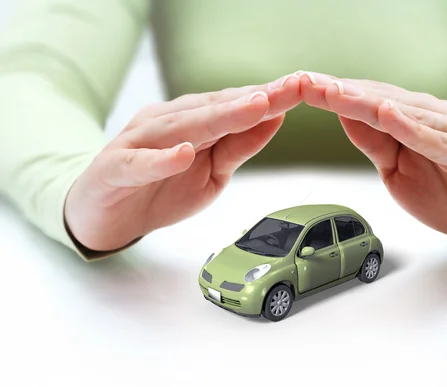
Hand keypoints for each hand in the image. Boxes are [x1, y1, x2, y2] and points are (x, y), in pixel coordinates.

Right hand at [65, 74, 300, 251]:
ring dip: (219, 117)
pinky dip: (162, 159)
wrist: (104, 214)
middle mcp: (167, 122)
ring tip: (254, 107)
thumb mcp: (212, 172)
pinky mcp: (115, 167)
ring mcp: (139, 142)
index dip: (270, 96)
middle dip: (256, 99)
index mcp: (192, 121)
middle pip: (215, 108)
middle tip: (291, 88)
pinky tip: (184, 152)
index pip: (235, 104)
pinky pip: (140, 163)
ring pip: (183, 127)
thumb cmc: (160, 188)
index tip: (304, 87)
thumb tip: (274, 119)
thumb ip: (238, 146)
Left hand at [298, 71, 446, 255]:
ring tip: (335, 93)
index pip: (367, 102)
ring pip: (406, 113)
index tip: (299, 87)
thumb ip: (376, 144)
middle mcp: (434, 118)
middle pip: (381, 100)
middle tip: (306, 82)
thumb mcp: (399, 171)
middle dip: (341, 92)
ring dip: (367, 102)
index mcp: (414, 121)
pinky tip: (389, 115)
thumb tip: (343, 117)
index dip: (333, 95)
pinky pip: (439, 141)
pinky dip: (413, 128)